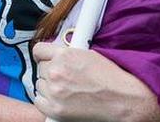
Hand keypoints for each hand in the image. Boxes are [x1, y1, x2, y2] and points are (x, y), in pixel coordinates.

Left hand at [32, 43, 159, 121]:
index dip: (42, 55)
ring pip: (39, 85)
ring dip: (49, 87)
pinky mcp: (54, 109)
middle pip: (40, 69)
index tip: (44, 59)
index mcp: (64, 55)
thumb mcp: (89, 54)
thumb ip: (68, 54)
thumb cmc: (110, 77)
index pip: (39, 50)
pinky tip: (61, 100)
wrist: (121, 99)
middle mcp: (56, 71)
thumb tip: (56, 55)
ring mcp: (54, 91)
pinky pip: (39, 101)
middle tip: (64, 77)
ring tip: (67, 89)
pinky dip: (47, 101)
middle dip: (50, 72)